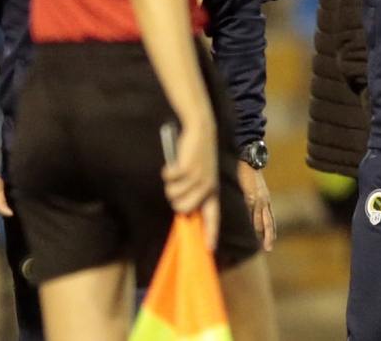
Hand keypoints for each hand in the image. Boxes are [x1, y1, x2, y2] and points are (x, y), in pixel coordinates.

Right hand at [162, 117, 219, 248]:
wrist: (201, 130)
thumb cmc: (198, 155)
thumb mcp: (201, 175)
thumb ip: (195, 194)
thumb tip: (183, 212)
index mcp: (213, 191)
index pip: (213, 217)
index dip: (210, 234)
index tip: (209, 250)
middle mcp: (208, 187)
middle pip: (182, 208)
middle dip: (174, 197)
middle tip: (178, 183)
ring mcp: (198, 177)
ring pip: (173, 194)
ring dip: (171, 183)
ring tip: (179, 170)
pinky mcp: (188, 167)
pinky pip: (169, 178)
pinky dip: (167, 171)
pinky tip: (175, 163)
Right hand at [235, 161, 276, 250]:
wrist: (249, 159)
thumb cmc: (249, 172)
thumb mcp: (255, 187)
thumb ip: (254, 197)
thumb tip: (249, 204)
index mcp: (265, 199)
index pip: (269, 219)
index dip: (270, 230)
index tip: (270, 241)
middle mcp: (264, 201)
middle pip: (268, 222)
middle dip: (268, 236)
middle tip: (268, 248)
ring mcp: (258, 200)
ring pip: (260, 220)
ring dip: (260, 234)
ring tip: (261, 245)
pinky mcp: (251, 197)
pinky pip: (252, 214)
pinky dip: (252, 224)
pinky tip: (251, 232)